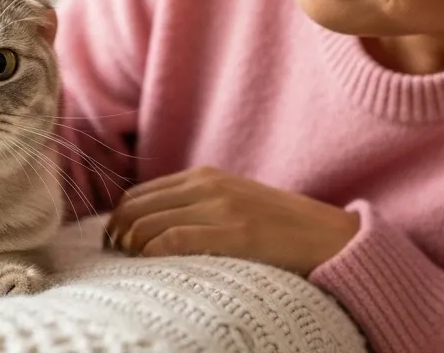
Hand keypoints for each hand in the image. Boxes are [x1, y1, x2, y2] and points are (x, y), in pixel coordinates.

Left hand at [105, 166, 359, 275]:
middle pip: (137, 207)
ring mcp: (222, 209)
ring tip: (129, 263)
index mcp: (204, 178)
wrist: (328, 236)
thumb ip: (196, 207)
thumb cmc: (278, 227)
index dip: (118, 218)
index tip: (114, 242)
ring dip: (130, 245)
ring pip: (150, 223)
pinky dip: (153, 251)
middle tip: (115, 256)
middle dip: (117, 232)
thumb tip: (149, 228)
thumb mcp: (232, 203)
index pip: (139, 193)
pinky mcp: (236, 234)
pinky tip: (149, 265)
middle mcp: (208, 187)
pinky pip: (176, 239)